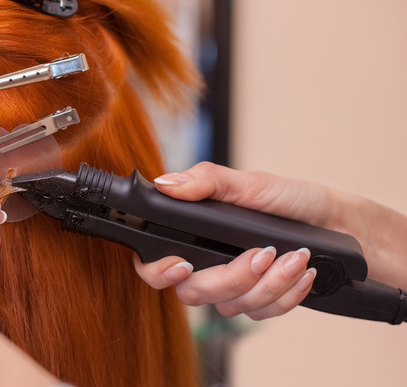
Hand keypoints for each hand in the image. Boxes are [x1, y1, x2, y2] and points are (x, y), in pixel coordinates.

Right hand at [135, 162, 325, 319]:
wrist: (342, 223)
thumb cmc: (292, 200)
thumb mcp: (250, 184)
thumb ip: (207, 182)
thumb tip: (165, 183)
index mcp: (194, 234)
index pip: (153, 264)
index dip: (158, 271)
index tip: (183, 264)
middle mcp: (207, 265)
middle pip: (193, 293)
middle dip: (233, 277)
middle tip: (264, 253)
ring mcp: (233, 289)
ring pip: (231, 307)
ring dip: (270, 283)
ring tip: (297, 255)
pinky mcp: (260, 304)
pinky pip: (262, 314)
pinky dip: (287, 294)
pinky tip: (303, 271)